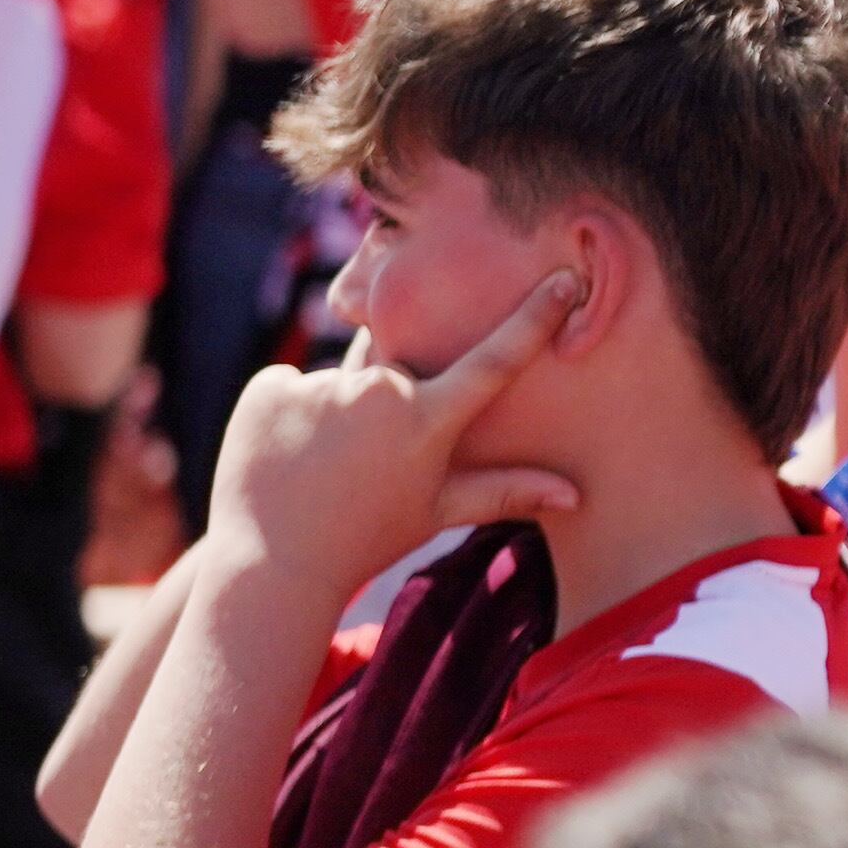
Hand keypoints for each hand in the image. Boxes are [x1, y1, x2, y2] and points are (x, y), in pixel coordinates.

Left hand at [211, 274, 582, 606]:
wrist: (272, 568)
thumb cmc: (367, 541)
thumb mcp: (439, 512)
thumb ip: (508, 490)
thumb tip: (576, 496)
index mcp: (428, 421)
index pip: (495, 360)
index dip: (533, 318)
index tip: (562, 280)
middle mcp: (379, 393)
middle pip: (397, 370)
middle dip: (388, 401)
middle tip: (364, 458)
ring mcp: (320, 387)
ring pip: (343, 382)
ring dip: (336, 411)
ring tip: (320, 465)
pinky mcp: (270, 388)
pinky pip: (291, 386)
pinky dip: (289, 414)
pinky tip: (285, 454)